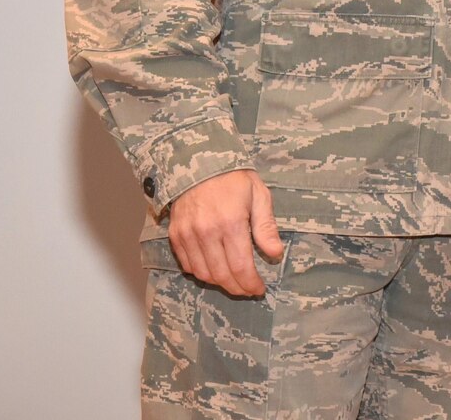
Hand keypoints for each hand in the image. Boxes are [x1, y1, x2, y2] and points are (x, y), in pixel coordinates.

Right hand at [167, 169, 283, 296]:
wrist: (197, 161)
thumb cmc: (234, 178)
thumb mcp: (259, 195)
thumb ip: (266, 227)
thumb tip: (275, 254)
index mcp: (231, 222)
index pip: (240, 266)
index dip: (251, 284)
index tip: (259, 289)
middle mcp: (207, 232)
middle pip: (221, 275)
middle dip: (237, 288)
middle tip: (248, 289)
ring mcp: (188, 235)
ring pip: (203, 274)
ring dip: (220, 283)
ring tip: (234, 281)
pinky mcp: (175, 235)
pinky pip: (187, 265)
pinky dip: (201, 273)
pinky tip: (214, 270)